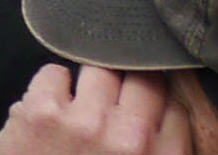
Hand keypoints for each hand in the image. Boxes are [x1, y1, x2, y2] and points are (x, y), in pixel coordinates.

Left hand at [0, 66, 192, 154]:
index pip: (175, 105)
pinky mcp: (42, 112)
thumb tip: (167, 111)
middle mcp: (130, 138)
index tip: (143, 108)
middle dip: (129, 88)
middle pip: (144, 80)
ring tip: (79, 108)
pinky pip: (55, 73)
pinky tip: (49, 109)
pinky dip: (52, 87)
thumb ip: (160, 148)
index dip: (157, 104)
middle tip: (112, 104)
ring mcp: (85, 122)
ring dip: (91, 86)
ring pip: (100, 70)